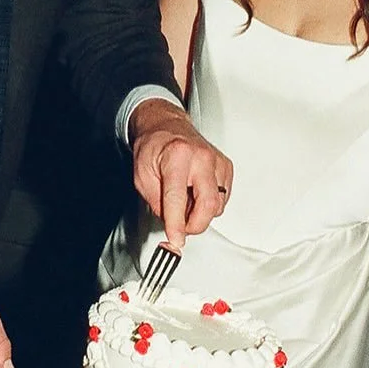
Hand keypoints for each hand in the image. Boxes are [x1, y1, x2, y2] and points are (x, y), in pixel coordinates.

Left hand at [128, 97, 232, 249]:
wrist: (167, 126)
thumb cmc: (154, 146)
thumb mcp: (142, 175)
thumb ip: (156, 202)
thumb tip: (171, 225)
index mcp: (177, 157)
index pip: (177, 199)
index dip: (176, 224)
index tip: (176, 241)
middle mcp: (201, 158)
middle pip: (208, 205)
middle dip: (194, 226)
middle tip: (180, 227)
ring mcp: (217, 162)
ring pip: (217, 206)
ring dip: (200, 213)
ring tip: (184, 200)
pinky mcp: (226, 168)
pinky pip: (223, 199)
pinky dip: (209, 204)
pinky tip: (195, 193)